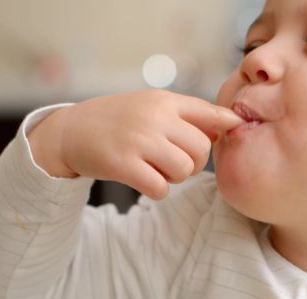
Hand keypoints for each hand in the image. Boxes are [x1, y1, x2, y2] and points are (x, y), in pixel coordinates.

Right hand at [28, 89, 243, 199]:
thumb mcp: (151, 106)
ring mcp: (138, 140)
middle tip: (172, 161)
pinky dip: (157, 190)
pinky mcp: (123, 164)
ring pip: (184, 171)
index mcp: (164, 101)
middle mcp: (154, 117)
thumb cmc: (118, 120)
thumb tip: (229, 126)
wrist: (70, 131)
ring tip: (155, 168)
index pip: (209, 111)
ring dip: (174, 178)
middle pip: (201, 150)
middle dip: (192, 163)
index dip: (227, 123)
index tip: (236, 129)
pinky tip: (143, 180)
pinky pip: (161, 188)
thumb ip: (188, 115)